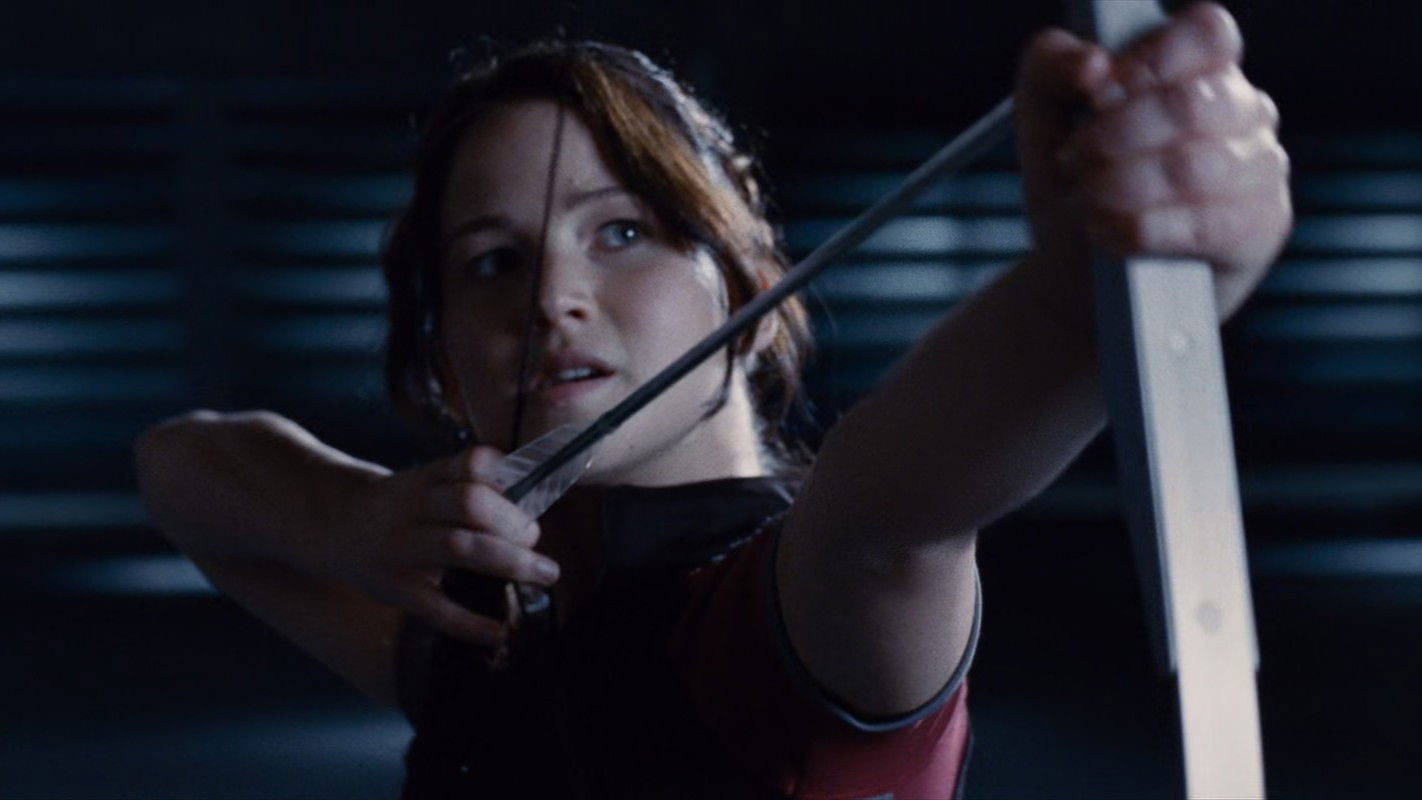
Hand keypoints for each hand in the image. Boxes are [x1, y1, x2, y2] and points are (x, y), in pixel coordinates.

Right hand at [338, 445, 560, 646]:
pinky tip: (500, 632)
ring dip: (509, 561)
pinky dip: (470, 624)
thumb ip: (471, 488)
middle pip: (469, 503)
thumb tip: (536, 503)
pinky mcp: (394, 589)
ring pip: (458, 547)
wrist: (332, 525)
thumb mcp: (427, 484)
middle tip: (533, 536)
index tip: (531, 489)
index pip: (470, 464)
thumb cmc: (402, 507)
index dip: (507, 475)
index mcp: (427, 480)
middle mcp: (413, 508)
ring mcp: (401, 549)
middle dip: (513, 521)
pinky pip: (434, 608)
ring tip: (544, 574)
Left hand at [1015, 2, 1291, 323]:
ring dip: (1121, 187)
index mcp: (1200, 69)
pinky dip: (1142, 230)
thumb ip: (1052, 68)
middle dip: (1114, 136)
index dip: (1150, 62)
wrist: (1076, 275)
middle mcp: (1243, 111)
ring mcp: (1261, 168)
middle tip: (1073, 160)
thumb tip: (1093, 63)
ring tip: (1086, 202)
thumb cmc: (1075, 187)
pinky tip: (1108, 233)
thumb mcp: (1043, 119)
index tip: (1098, 95)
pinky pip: (1206, 223)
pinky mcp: (1261, 227)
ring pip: (1195, 165)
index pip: (1208, 33)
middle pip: (1191, 103)